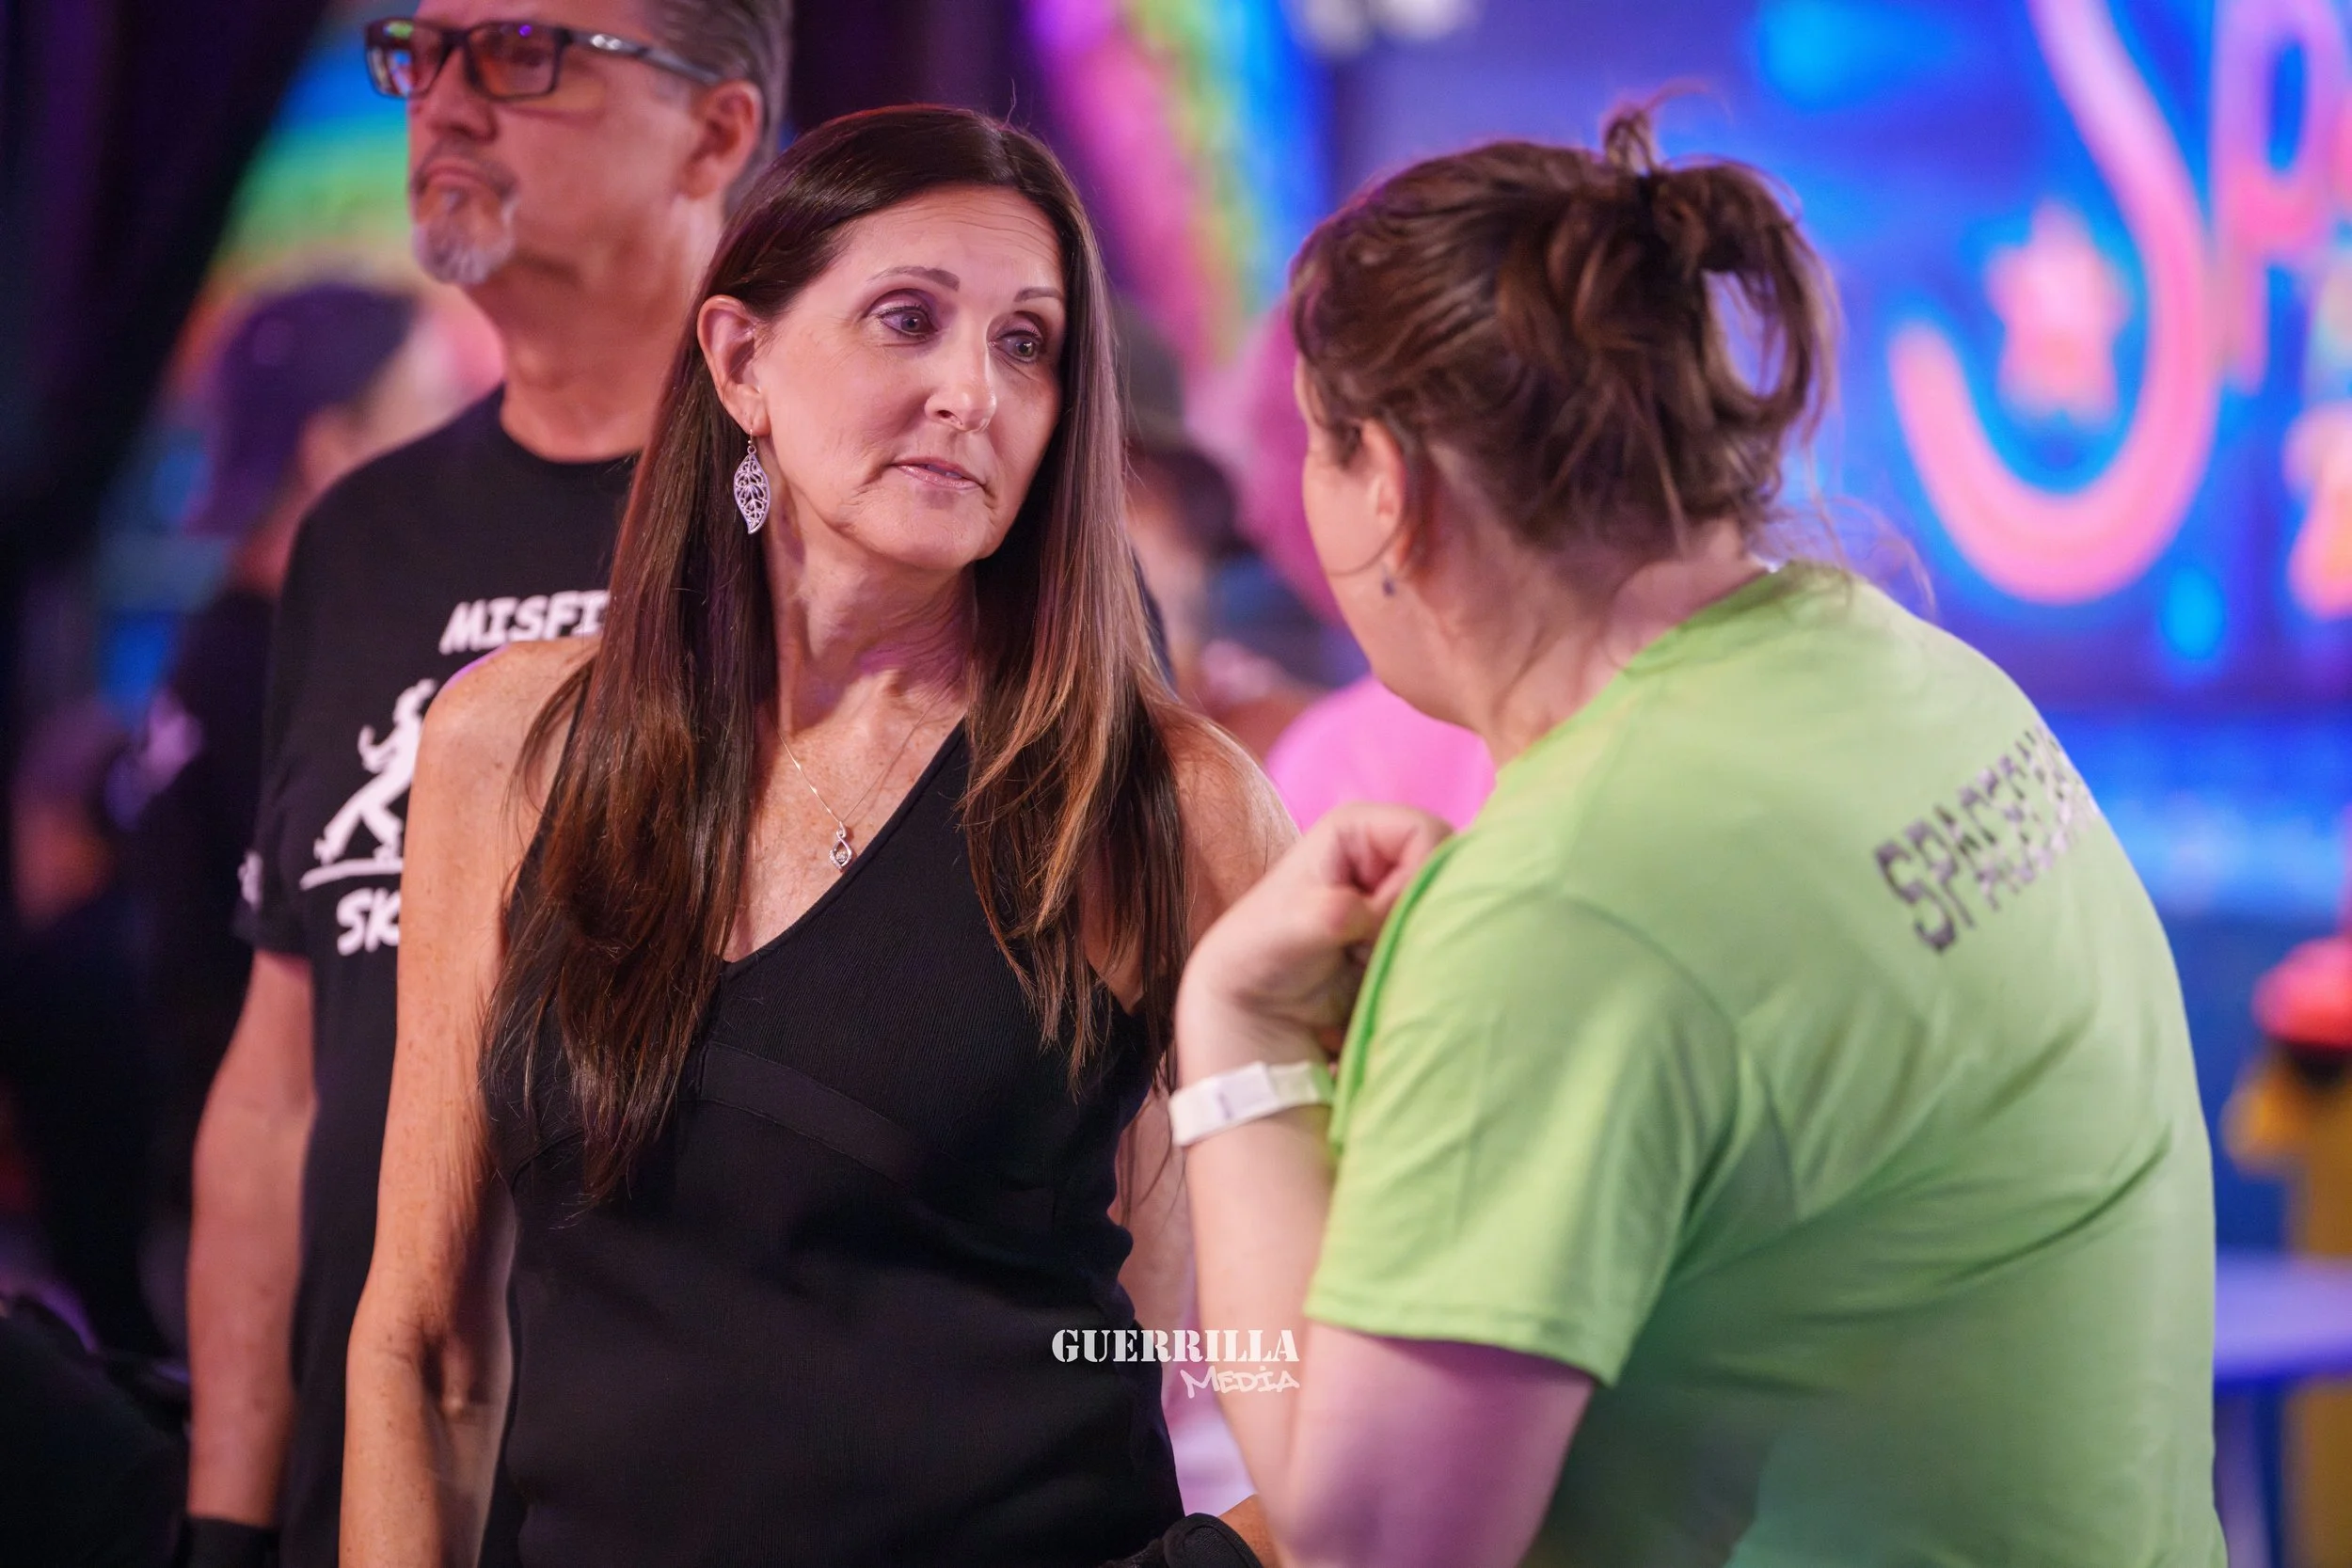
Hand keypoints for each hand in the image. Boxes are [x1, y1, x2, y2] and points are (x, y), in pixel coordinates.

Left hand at [1177, 802, 1450, 1079]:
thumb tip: (1362, 912)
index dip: (1417, 875)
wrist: (1259, 1002)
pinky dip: (1426, 957)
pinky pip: (1447, 935)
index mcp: (1359, 827)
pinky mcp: (1409, 928)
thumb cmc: (1260, 951)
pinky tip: (1387, 973)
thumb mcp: (1289, 928)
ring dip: (1424, 938)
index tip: (1379, 919)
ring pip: (1452, 906)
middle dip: (1425, 911)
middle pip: (1449, 869)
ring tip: (1374, 961)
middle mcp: (1387, 852)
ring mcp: (1401, 891)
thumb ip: (1329, 914)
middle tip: (1377, 947)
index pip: (1427, 832)